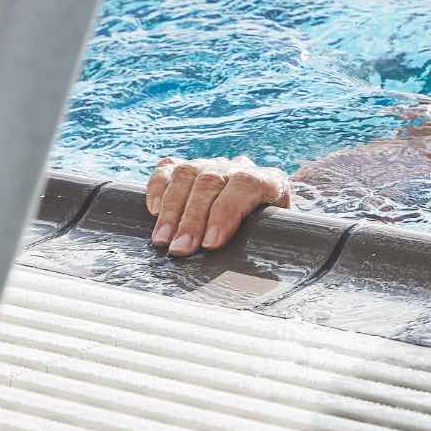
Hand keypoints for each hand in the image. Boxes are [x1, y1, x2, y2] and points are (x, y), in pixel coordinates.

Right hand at [145, 156, 291, 255]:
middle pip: (211, 182)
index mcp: (268, 181)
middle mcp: (238, 167)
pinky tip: (153, 211)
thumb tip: (247, 266)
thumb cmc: (268, 231)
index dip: (226, 212)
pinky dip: (158, 188)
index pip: (246, 185)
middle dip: (192, 219)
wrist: (264, 211)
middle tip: (180, 249)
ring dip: (171, 209)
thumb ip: (267, 241)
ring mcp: (212, 164)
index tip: (211, 243)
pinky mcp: (189, 167)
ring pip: (187, 174)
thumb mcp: (276, 236)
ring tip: (162, 240)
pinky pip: (168, 168)